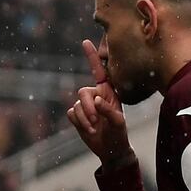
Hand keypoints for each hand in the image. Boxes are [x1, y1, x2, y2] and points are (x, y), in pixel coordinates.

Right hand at [67, 40, 132, 166]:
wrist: (110, 149)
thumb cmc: (118, 133)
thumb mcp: (118, 122)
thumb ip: (108, 110)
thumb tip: (96, 100)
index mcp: (108, 92)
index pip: (99, 71)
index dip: (92, 56)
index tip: (85, 42)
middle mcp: (95, 95)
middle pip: (83, 92)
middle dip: (87, 108)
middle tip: (95, 121)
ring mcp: (85, 105)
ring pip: (77, 105)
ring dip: (84, 119)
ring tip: (94, 128)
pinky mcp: (77, 115)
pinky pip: (71, 113)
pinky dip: (79, 123)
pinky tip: (88, 129)